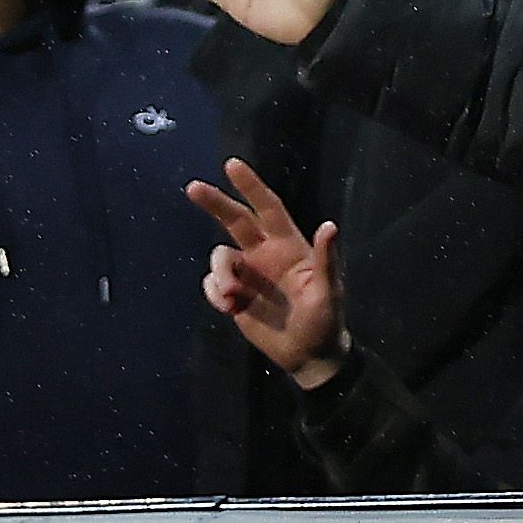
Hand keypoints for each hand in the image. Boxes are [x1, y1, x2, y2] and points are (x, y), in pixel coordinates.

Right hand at [186, 161, 350, 386]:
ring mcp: (248, 275)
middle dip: (215, 203)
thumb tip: (329, 225)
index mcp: (289, 246)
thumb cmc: (324, 320)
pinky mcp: (234, 297)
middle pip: (234, 220)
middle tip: (193, 188)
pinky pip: (212, 284)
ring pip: (220, 257)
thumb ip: (327, 260)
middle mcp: (264, 254)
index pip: (268, 208)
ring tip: (232, 298)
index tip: (232, 165)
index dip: (251, 186)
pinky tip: (229, 308)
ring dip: (219, 274)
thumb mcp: (328, 292)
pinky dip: (214, 292)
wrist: (308, 357)